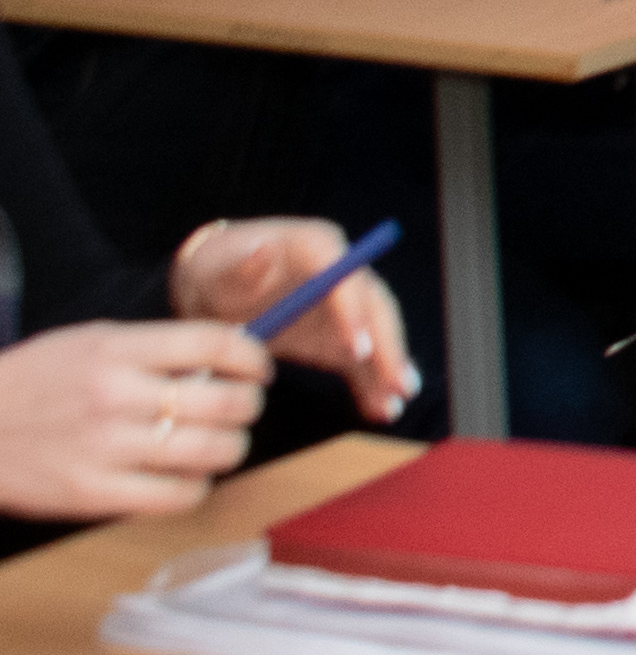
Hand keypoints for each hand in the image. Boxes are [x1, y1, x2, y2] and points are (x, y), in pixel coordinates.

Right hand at [0, 319, 271, 521]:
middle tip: (244, 408)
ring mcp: (105, 448)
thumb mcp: (91, 342)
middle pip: (225, 402)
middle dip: (249, 406)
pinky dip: (196, 487)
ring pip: (211, 451)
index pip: (215, 345)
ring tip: (221, 443)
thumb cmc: (36, 382)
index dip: (253, 358)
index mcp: (116, 349)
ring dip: (231, 447)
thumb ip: (155, 348)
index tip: (259, 369)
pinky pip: (176, 496)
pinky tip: (187, 476)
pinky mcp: (93, 494)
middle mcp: (115, 396)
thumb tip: (229, 353)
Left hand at [172, 218, 416, 422]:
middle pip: (373, 305)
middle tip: (397, 380)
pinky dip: (372, 382)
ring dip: (390, 365)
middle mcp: (340, 271)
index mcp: (314, 246)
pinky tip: (382, 409)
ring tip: (400, 398)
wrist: (215, 290)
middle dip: (387, 344)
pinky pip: (361, 358)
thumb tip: (260, 252)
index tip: (357, 347)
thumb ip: (239, 266)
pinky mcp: (339, 333)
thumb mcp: (219, 268)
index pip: (344, 274)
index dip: (354, 310)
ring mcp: (343, 304)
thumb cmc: (217, 272)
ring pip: (376, 332)